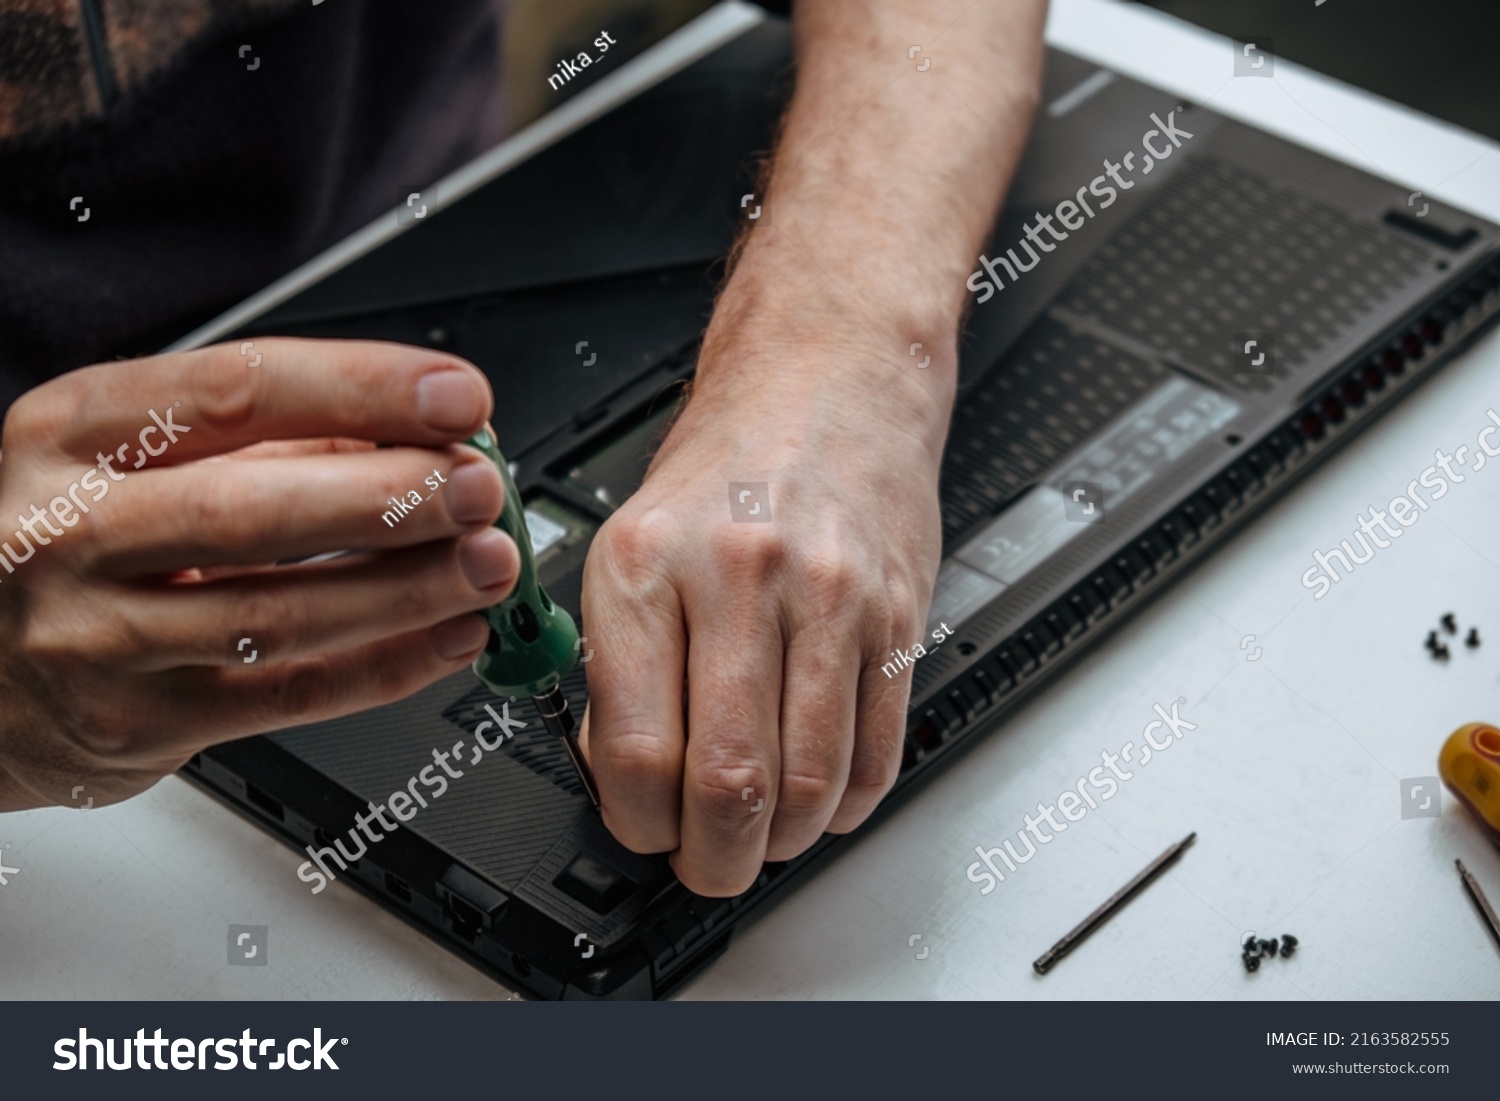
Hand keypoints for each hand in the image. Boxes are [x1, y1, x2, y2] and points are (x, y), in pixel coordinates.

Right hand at [0, 338, 518, 811]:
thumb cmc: (69, 538)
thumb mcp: (128, 455)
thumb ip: (266, 439)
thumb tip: (416, 434)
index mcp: (74, 434)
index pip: (236, 393)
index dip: (362, 391)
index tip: (458, 396)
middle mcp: (70, 533)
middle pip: (254, 510)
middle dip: (391, 498)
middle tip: (481, 486)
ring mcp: (98, 639)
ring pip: (279, 615)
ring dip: (406, 589)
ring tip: (488, 563)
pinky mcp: (139, 724)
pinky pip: (288, 698)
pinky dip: (386, 667)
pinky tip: (452, 637)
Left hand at [580, 319, 950, 895]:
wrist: (831, 376)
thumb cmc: (727, 464)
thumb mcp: (629, 543)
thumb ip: (618, 663)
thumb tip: (621, 781)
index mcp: (644, 566)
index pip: (635, 753)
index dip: (637, 824)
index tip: (645, 829)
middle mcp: (738, 579)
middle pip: (729, 786)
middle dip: (714, 860)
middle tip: (708, 861)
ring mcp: (830, 599)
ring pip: (811, 786)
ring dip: (784, 840)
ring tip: (765, 829)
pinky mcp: (899, 616)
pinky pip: (879, 753)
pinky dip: (848, 803)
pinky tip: (823, 791)